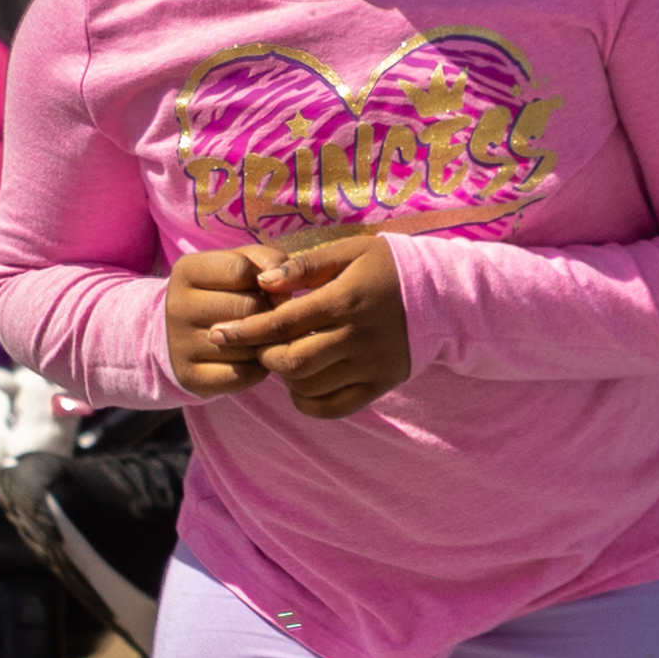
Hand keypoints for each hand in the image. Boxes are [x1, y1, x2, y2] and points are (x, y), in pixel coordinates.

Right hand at [165, 248, 272, 397]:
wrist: (180, 335)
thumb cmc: (221, 293)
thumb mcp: (238, 266)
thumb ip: (266, 262)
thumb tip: (284, 287)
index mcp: (186, 271)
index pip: (239, 269)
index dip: (266, 280)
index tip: (269, 289)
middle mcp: (176, 306)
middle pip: (247, 306)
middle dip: (268, 312)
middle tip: (270, 316)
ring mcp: (180, 344)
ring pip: (248, 343)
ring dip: (264, 341)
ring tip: (259, 336)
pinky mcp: (190, 377)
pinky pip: (243, 374)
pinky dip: (258, 368)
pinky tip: (252, 358)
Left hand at [225, 235, 412, 419]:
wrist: (441, 295)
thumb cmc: (385, 267)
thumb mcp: (348, 251)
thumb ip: (304, 266)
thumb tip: (262, 282)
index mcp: (346, 299)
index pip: (283, 322)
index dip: (245, 330)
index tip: (217, 333)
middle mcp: (358, 337)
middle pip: (292, 361)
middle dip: (263, 355)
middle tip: (259, 344)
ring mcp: (371, 365)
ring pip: (309, 386)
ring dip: (284, 376)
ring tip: (283, 356)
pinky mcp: (380, 385)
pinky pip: (334, 407)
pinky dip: (308, 401)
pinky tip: (301, 384)